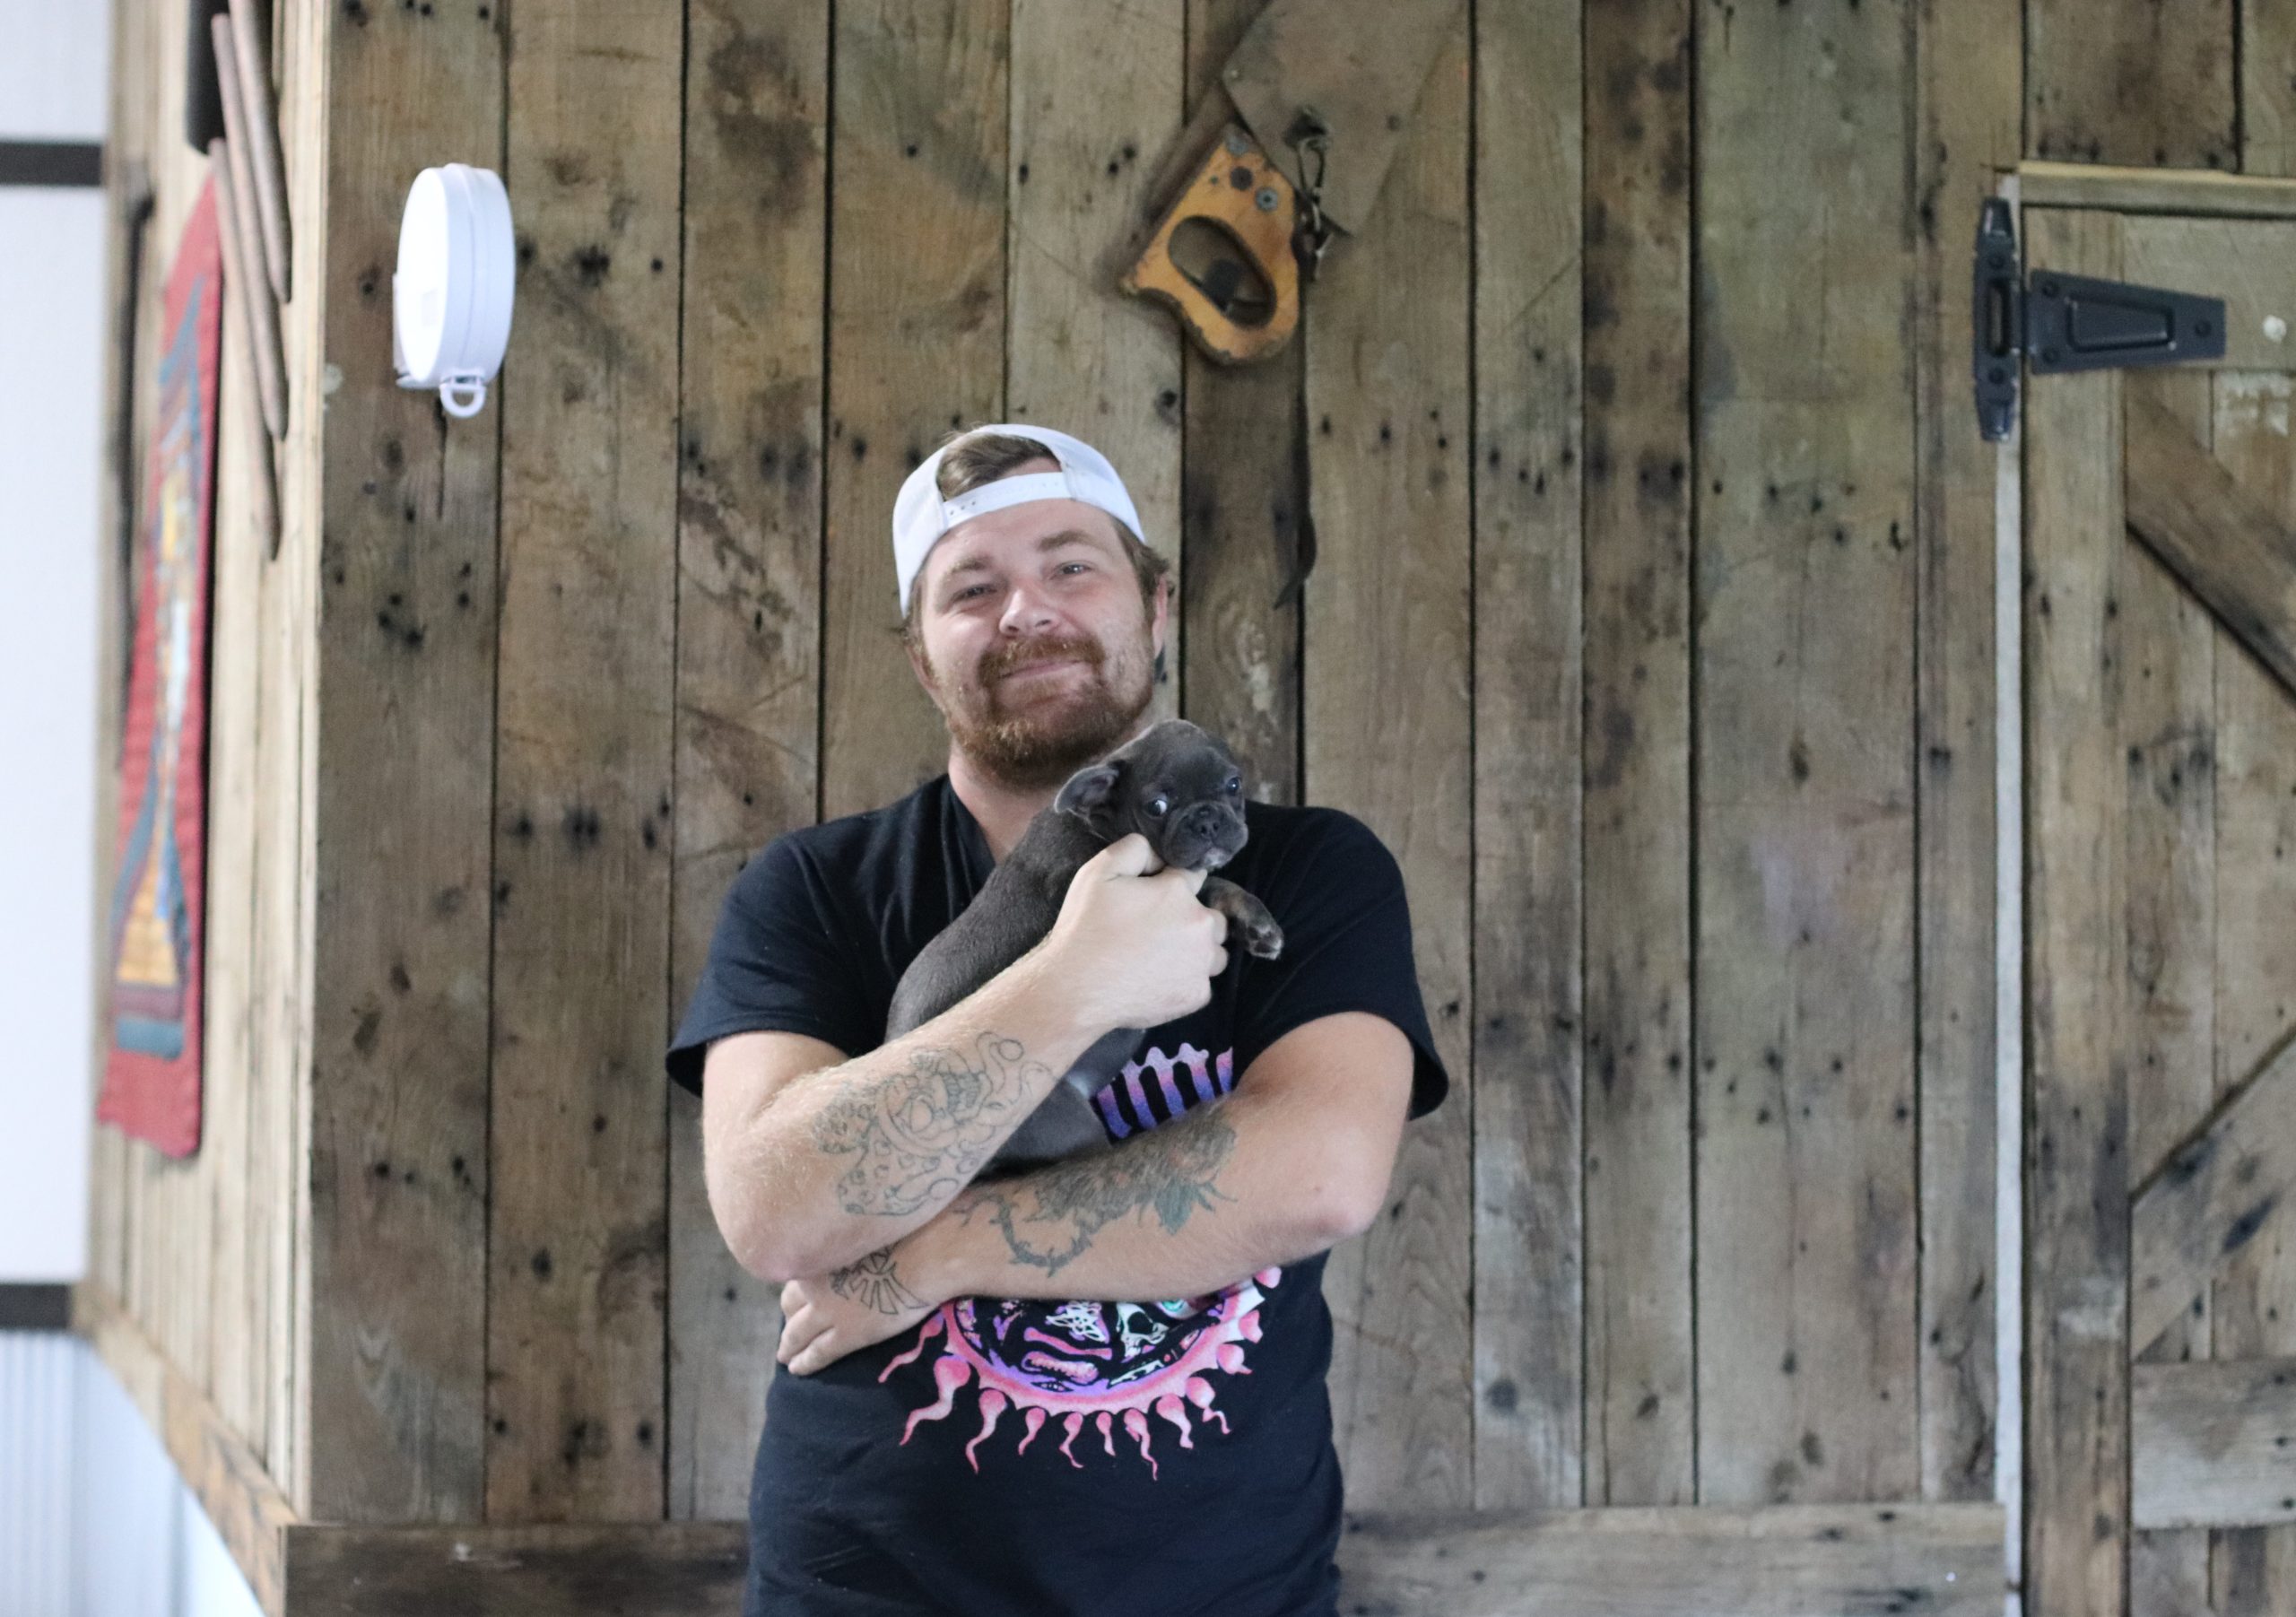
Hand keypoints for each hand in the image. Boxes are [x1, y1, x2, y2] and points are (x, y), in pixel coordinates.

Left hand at [778, 1233, 946, 1375]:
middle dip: (787, 1320)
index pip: (795, 1276)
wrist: (921, 1256)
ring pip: (797, 1334)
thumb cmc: (903, 1233)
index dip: (794, 1292)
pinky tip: (798, 1369)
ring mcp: (828, 1312)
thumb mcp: (863, 1230)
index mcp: (819, 1255)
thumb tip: (851, 1243)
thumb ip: (848, 1242)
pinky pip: (818, 1353)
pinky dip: (805, 1363)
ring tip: (786, 1358)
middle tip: (788, 1331)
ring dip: (789, 1347)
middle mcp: (815, 1284)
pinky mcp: (846, 1335)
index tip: (795, 1301)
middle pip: (789, 1306)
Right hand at [1040, 832, 1229, 1029]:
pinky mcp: (1197, 995)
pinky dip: (1187, 981)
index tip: (1154, 898)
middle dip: (1191, 918)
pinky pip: (1203, 983)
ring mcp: (1202, 963)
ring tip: (1164, 957)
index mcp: (1178, 892)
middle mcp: (1200, 925)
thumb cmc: (1084, 929)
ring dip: (1198, 951)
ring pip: (1215, 951)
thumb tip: (1158, 854)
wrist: (1075, 990)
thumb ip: (1134, 849)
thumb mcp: (1097, 872)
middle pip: (1212, 915)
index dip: (1172, 884)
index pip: (1192, 876)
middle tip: (1158, 931)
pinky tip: (1160, 981)